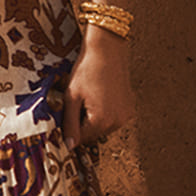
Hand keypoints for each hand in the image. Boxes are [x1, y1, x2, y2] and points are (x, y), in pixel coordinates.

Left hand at [62, 27, 134, 149]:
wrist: (107, 50)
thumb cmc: (87, 70)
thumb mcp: (71, 97)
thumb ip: (70, 123)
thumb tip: (69, 146)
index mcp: (102, 120)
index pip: (82, 139)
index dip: (70, 130)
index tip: (65, 118)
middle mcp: (118, 121)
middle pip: (94, 134)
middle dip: (82, 124)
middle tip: (76, 104)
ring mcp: (126, 114)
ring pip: (104, 127)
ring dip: (94, 119)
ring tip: (88, 98)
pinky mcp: (130, 107)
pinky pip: (114, 118)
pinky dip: (105, 113)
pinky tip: (99, 96)